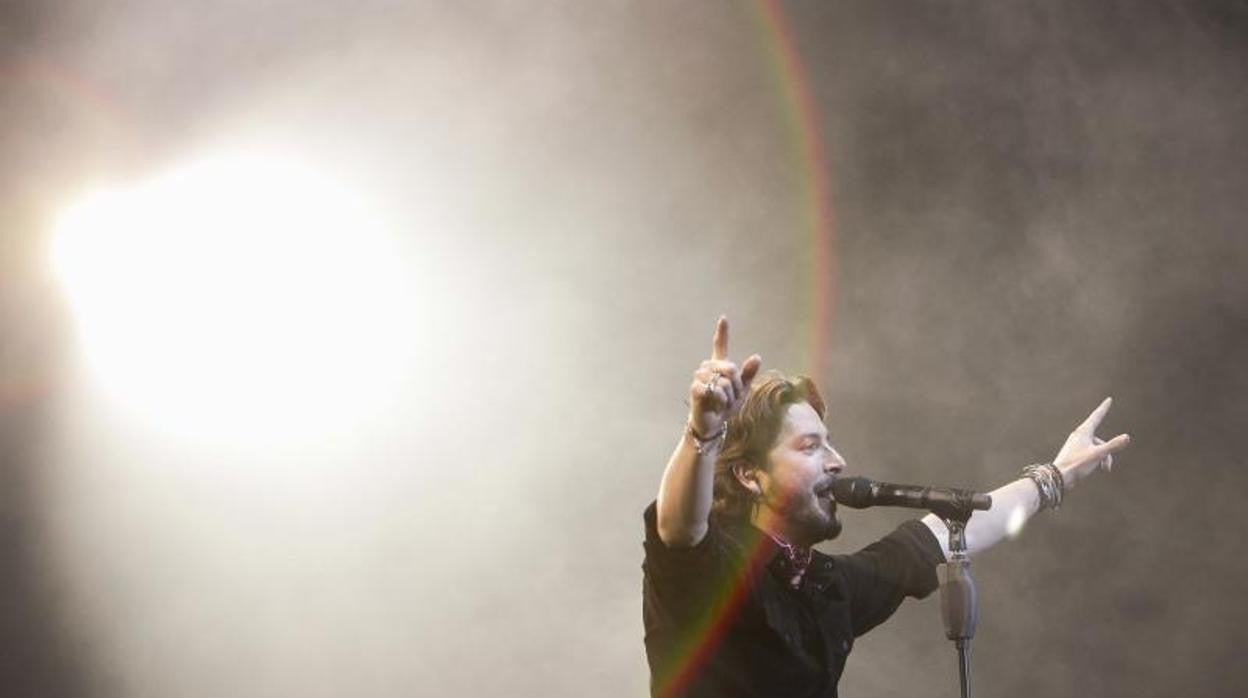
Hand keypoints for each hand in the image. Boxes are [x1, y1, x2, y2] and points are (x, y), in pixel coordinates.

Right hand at [688, 316, 761, 436]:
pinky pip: (716, 390)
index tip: (723, 318)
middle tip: (731, 398)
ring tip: (722, 403)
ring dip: (729, 396)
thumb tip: (756, 356)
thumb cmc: (726, 406)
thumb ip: (748, 374)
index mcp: (719, 366)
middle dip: (736, 386)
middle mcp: (708, 368)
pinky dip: (722, 400)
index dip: (722, 332)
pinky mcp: (695, 388)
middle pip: (730, 368)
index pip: (720, 345)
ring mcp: (700, 377)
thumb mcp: (742, 391)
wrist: (713, 424)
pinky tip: (716, 405)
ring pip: (724, 381)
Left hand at [1052, 397, 1131, 489]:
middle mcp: (1079, 435)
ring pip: (1096, 448)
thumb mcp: (1098, 454)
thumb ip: (1113, 445)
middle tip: (1107, 468)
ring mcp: (1076, 444)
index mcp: (1083, 431)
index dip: (1104, 408)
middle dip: (1107, 453)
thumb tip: (1127, 437)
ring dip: (1102, 459)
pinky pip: (1090, 453)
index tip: (1108, 399)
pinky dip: (1095, 460)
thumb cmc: (1077, 464)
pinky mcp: (1074, 453)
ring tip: (1103, 470)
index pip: (1096, 416)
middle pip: (1100, 440)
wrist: (1059, 476)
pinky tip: (1091, 469)